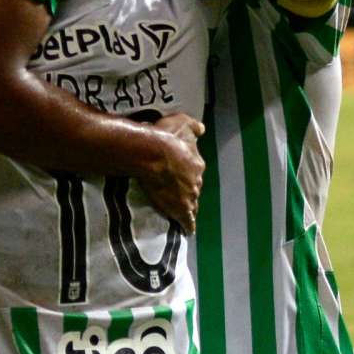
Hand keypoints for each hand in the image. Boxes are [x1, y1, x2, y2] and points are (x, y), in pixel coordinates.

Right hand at [137, 112, 206, 231]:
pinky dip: (188, 225)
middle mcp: (196, 180)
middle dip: (187, 189)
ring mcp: (188, 196)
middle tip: (176, 190)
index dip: (187, 171)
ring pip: (192, 204)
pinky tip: (188, 230)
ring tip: (184, 211)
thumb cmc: (165, 136)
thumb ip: (194, 126)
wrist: (152, 152)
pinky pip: (186, 219)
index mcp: (196, 163)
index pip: (195, 170)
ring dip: (188, 206)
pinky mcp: (179, 208)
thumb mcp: (183, 122)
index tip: (180, 172)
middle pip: (193, 187)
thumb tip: (202, 129)